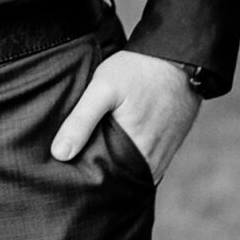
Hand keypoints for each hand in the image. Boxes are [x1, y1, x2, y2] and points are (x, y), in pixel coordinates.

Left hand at [50, 49, 199, 184]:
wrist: (179, 56)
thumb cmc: (139, 70)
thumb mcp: (103, 89)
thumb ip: (81, 121)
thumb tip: (60, 154)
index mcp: (136, 152)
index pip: (108, 183)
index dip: (90, 182)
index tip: (72, 177)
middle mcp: (154, 160)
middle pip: (122, 181)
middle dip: (103, 179)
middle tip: (80, 170)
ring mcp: (165, 153)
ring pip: (135, 173)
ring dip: (118, 171)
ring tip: (97, 160)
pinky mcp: (171, 144)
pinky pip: (148, 163)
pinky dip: (132, 161)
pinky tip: (118, 150)